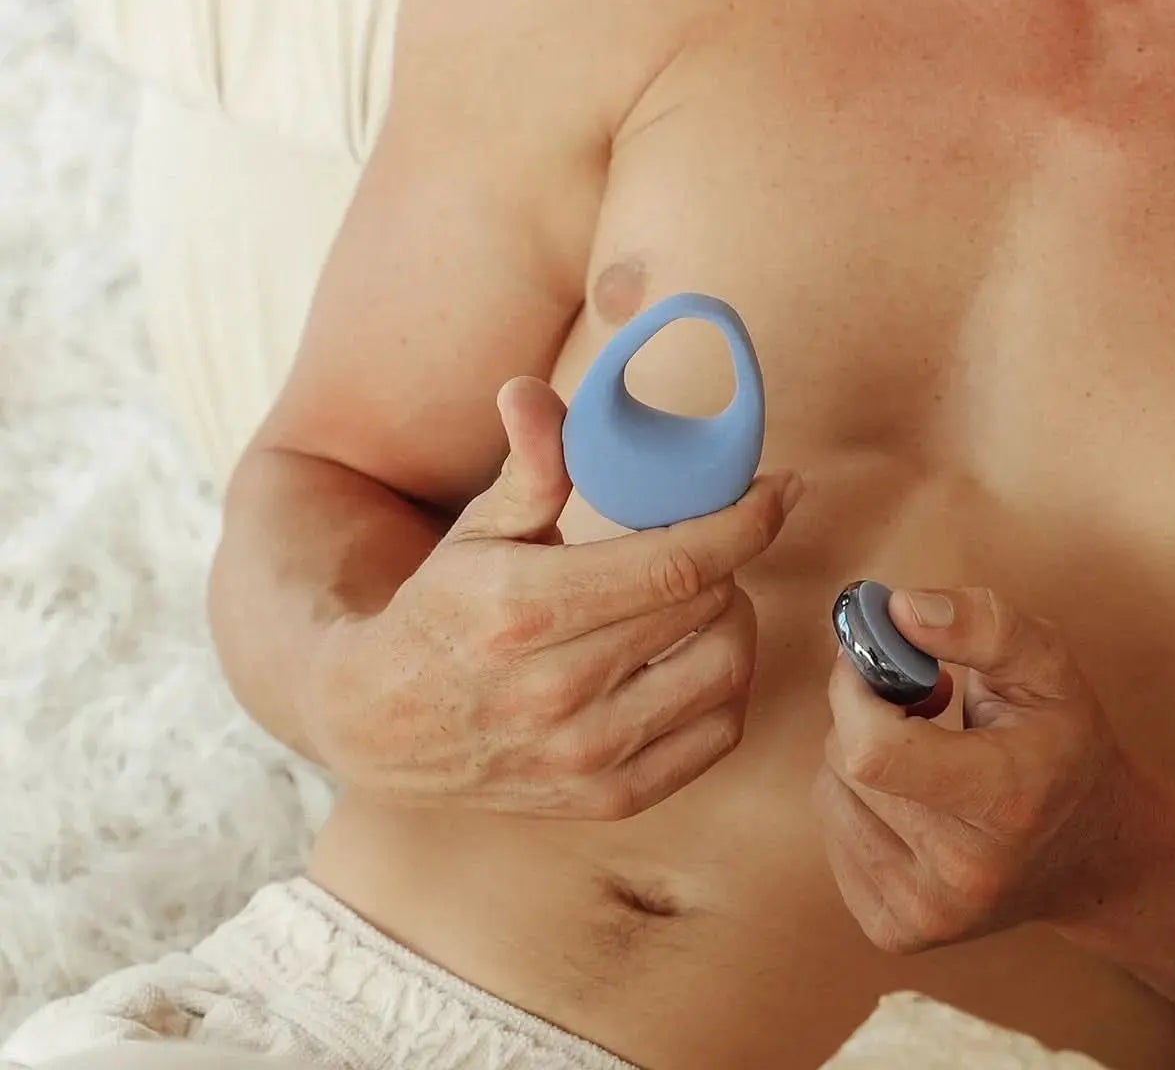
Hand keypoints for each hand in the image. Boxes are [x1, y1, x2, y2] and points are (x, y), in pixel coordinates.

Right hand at [312, 375, 801, 818]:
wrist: (378, 728)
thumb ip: (528, 464)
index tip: (781, 488)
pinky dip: (726, 688)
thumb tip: (531, 390)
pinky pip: (715, 735)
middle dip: (729, 559)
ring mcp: (584, 755)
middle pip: (708, 606)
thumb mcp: (478, 529)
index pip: (677, 561)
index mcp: (526, 608)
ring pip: (725, 670)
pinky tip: (698, 655)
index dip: (746, 519)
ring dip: (734, 620)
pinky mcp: (605, 799)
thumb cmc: (443, 610)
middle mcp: (557, 691)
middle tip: (717, 540)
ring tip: (707, 595)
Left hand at [813, 587, 1142, 952]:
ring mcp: (926, 913)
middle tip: (920, 697)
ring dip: (861, 753)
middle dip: (865, 710)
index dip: (855, 691)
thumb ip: (981, 624)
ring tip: (925, 747)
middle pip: (848, 764)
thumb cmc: (1065, 743)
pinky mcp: (896, 931)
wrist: (1093, 852)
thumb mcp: (1049, 664)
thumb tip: (895, 609)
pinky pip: (834, 832)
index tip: (877, 656)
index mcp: (1005, 799)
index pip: (876, 753)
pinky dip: (859, 797)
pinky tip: (914, 793)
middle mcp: (962, 873)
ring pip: (831, 794)